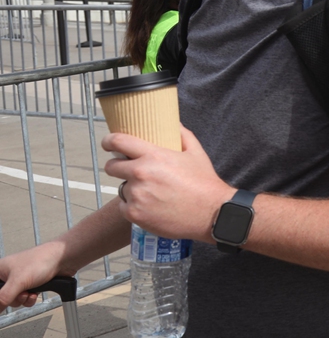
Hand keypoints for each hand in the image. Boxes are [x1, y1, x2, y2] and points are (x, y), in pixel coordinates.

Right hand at [0, 242, 68, 309]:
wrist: (63, 259)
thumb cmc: (40, 261)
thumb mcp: (18, 282)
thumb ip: (4, 297)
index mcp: (0, 270)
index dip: (0, 297)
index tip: (5, 300)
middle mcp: (9, 275)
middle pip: (4, 297)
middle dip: (14, 299)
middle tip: (21, 293)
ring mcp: (22, 280)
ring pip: (16, 299)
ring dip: (24, 299)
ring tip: (31, 292)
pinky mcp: (33, 285)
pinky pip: (27, 298)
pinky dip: (31, 299)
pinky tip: (37, 292)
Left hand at [102, 126, 233, 242]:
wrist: (211, 214)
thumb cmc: (204, 183)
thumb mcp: (196, 153)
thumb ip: (182, 135)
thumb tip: (173, 123)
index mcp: (154, 156)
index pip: (118, 142)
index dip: (109, 141)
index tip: (108, 143)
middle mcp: (140, 174)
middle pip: (111, 167)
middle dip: (118, 166)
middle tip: (130, 171)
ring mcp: (136, 195)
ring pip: (121, 188)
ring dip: (130, 188)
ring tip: (150, 192)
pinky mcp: (134, 214)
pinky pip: (124, 206)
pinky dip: (133, 206)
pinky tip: (150, 206)